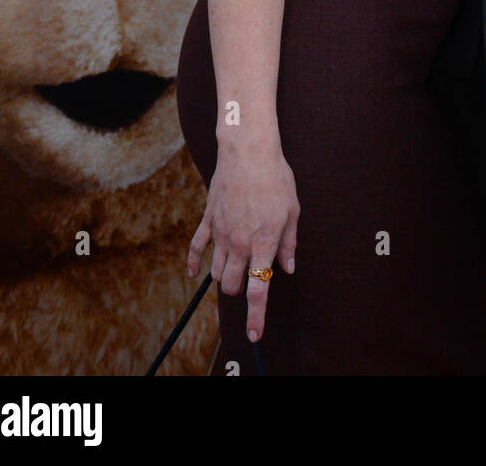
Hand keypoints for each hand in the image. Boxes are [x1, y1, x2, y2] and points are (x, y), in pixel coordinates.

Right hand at [186, 135, 299, 342]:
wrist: (248, 151)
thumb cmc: (275, 178)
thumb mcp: (292, 211)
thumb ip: (289, 243)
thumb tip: (288, 268)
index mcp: (263, 243)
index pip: (258, 289)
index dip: (256, 316)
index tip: (254, 335)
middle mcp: (239, 243)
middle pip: (233, 285)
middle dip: (240, 291)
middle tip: (250, 281)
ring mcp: (221, 232)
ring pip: (216, 271)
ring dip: (225, 276)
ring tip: (236, 266)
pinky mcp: (208, 220)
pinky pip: (195, 248)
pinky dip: (193, 264)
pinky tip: (193, 272)